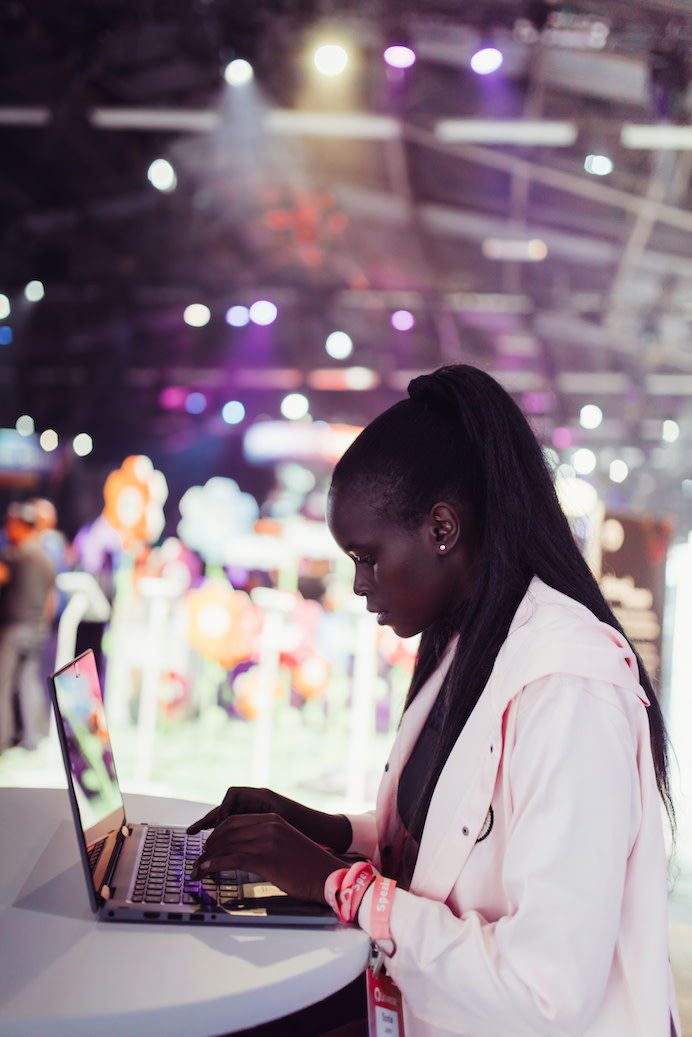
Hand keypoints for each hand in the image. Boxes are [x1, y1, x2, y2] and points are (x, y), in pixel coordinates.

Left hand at [189, 812, 343, 902]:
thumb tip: (242, 850)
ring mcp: (267, 842)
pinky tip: (205, 871)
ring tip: (198, 869)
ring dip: (207, 858)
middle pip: (227, 831)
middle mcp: (268, 826)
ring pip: (226, 845)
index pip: (235, 820)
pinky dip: (213, 865)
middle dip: (209, 846)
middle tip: (200, 859)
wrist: (326, 876)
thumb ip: (265, 840)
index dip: (217, 833)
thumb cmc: (307, 865)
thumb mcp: (285, 842)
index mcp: (273, 820)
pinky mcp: (265, 860)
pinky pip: (231, 859)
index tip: (208, 845)